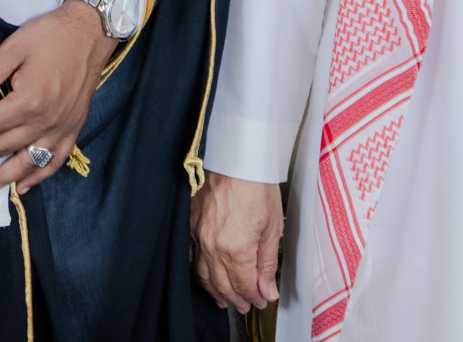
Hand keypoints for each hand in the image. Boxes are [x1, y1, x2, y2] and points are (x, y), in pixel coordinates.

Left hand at [0, 0, 127, 197]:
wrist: (91, 31)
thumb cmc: (52, 35)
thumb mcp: (15, 47)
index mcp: (28, 101)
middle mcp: (45, 121)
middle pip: (1, 147)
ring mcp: (61, 127)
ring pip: (27, 162)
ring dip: (3, 178)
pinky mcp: (73, 127)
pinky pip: (55, 160)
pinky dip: (39, 176)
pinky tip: (24, 185)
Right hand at [191, 171, 282, 311]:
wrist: (235, 158)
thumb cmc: (255, 185)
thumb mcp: (272, 226)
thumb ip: (267, 263)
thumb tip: (268, 290)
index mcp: (236, 249)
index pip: (245, 285)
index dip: (255, 297)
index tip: (262, 300)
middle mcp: (213, 247)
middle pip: (224, 285)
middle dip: (237, 299)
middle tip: (246, 305)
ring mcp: (198, 237)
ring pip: (204, 275)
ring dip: (216, 291)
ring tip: (225, 300)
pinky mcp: (190, 226)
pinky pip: (191, 258)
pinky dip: (199, 272)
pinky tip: (205, 277)